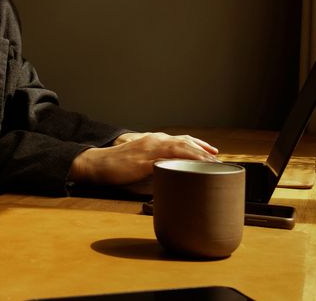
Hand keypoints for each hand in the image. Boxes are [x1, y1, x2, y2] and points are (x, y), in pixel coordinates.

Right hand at [68, 132, 218, 185]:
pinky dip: (183, 161)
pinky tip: (192, 167)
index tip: (212, 152)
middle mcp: (154, 140)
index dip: (197, 145)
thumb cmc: (115, 166)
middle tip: (218, 159)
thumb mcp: (138, 162)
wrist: (97, 163)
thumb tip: (168, 176)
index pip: (180, 140)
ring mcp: (150, 148)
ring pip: (180, 147)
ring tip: (212, 163)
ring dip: (198, 155)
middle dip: (203, 150)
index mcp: (152, 140)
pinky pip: (169, 158)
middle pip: (184, 142)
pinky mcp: (145, 159)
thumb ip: (153, 164)